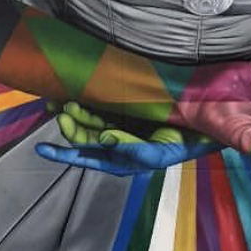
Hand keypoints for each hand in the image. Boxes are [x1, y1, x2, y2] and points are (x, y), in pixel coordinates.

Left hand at [36, 102, 217, 176]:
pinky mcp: (128, 107)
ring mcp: (122, 123)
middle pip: (86, 136)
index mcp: (123, 159)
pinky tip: (76, 91)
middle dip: (71, 125)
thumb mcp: (158, 151)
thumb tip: (103, 140)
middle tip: (64, 110)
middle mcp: (118, 143)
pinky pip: (102, 104)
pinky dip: (89, 99)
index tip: (44, 149)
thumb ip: (131, 148)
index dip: (65, 153)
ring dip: (76, 111)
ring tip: (63, 100)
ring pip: (91, 118)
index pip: (88, 157)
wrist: (207, 125)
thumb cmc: (185, 144)